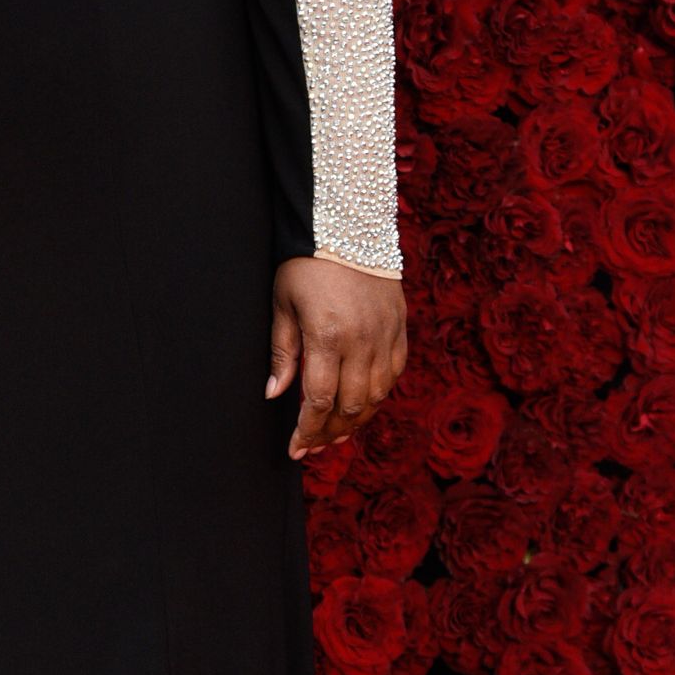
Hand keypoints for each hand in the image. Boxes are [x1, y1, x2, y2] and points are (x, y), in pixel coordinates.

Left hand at [266, 256, 406, 461]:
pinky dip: (378, 396)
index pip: (319, 400)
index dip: (307, 430)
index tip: (295, 448)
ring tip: (334, 434)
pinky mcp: (400, 328)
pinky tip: (360, 406)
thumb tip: (275, 393)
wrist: (348, 226)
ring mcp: (386, 336)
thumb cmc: (306, 263)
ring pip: (376, 396)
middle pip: (350, 406)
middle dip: (328, 433)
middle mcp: (362, 341)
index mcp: (328, 336)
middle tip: (311, 447)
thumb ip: (282, 352)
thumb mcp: (283, 304)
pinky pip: (394, 374)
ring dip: (355, 421)